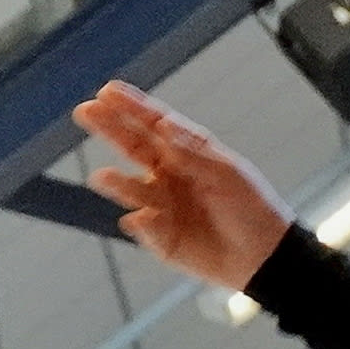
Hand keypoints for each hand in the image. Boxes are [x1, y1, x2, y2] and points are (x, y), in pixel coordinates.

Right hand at [75, 83, 291, 288]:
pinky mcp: (160, 237)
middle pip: (132, 147)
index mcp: (186, 152)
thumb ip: (194, 153)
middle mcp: (168, 174)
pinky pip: (145, 227)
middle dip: (109, 129)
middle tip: (85, 112)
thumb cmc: (251, 209)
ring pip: (132, 189)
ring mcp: (161, 204)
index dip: (132, 107)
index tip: (107, 91)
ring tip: (101, 178)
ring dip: (117, 182)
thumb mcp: (228, 174)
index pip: (155, 124)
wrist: (264, 257)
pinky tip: (143, 218)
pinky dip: (143, 222)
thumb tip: (164, 126)